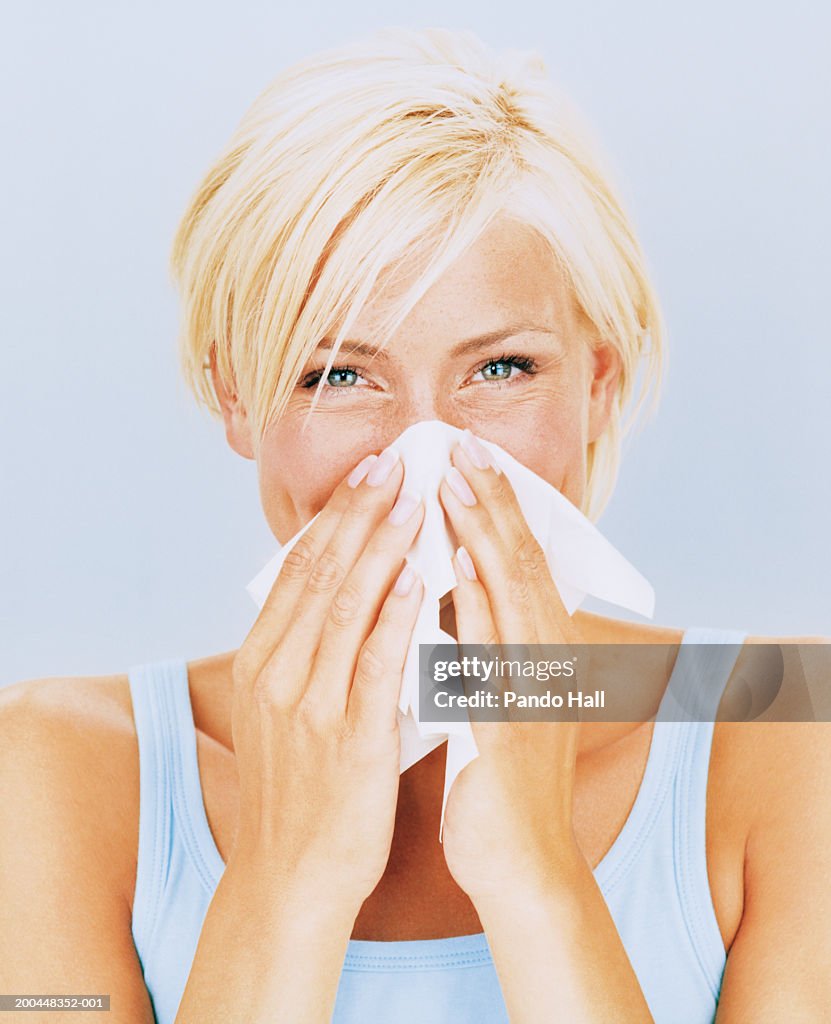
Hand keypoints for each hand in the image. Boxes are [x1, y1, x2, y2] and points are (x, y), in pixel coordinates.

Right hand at [229, 446, 424, 912]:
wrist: (291, 875)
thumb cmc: (300, 788)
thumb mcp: (285, 710)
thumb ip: (307, 651)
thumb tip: (341, 592)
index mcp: (263, 661)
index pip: (298, 569)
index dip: (334, 515)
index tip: (367, 473)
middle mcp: (279, 673)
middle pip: (319, 573)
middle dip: (359, 511)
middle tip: (393, 462)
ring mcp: (310, 704)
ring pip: (345, 605)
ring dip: (381, 546)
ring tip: (412, 497)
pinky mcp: (349, 738)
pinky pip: (373, 663)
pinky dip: (394, 615)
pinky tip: (416, 576)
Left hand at [437, 429, 585, 906]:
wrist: (523, 862)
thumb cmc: (501, 779)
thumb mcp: (496, 698)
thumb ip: (481, 646)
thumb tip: (447, 586)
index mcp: (538, 653)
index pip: (519, 563)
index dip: (497, 508)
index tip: (469, 459)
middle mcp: (545, 661)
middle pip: (521, 562)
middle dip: (492, 500)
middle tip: (462, 444)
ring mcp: (533, 690)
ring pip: (515, 594)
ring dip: (486, 532)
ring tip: (457, 480)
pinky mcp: (513, 725)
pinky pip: (496, 654)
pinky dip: (482, 604)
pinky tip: (463, 564)